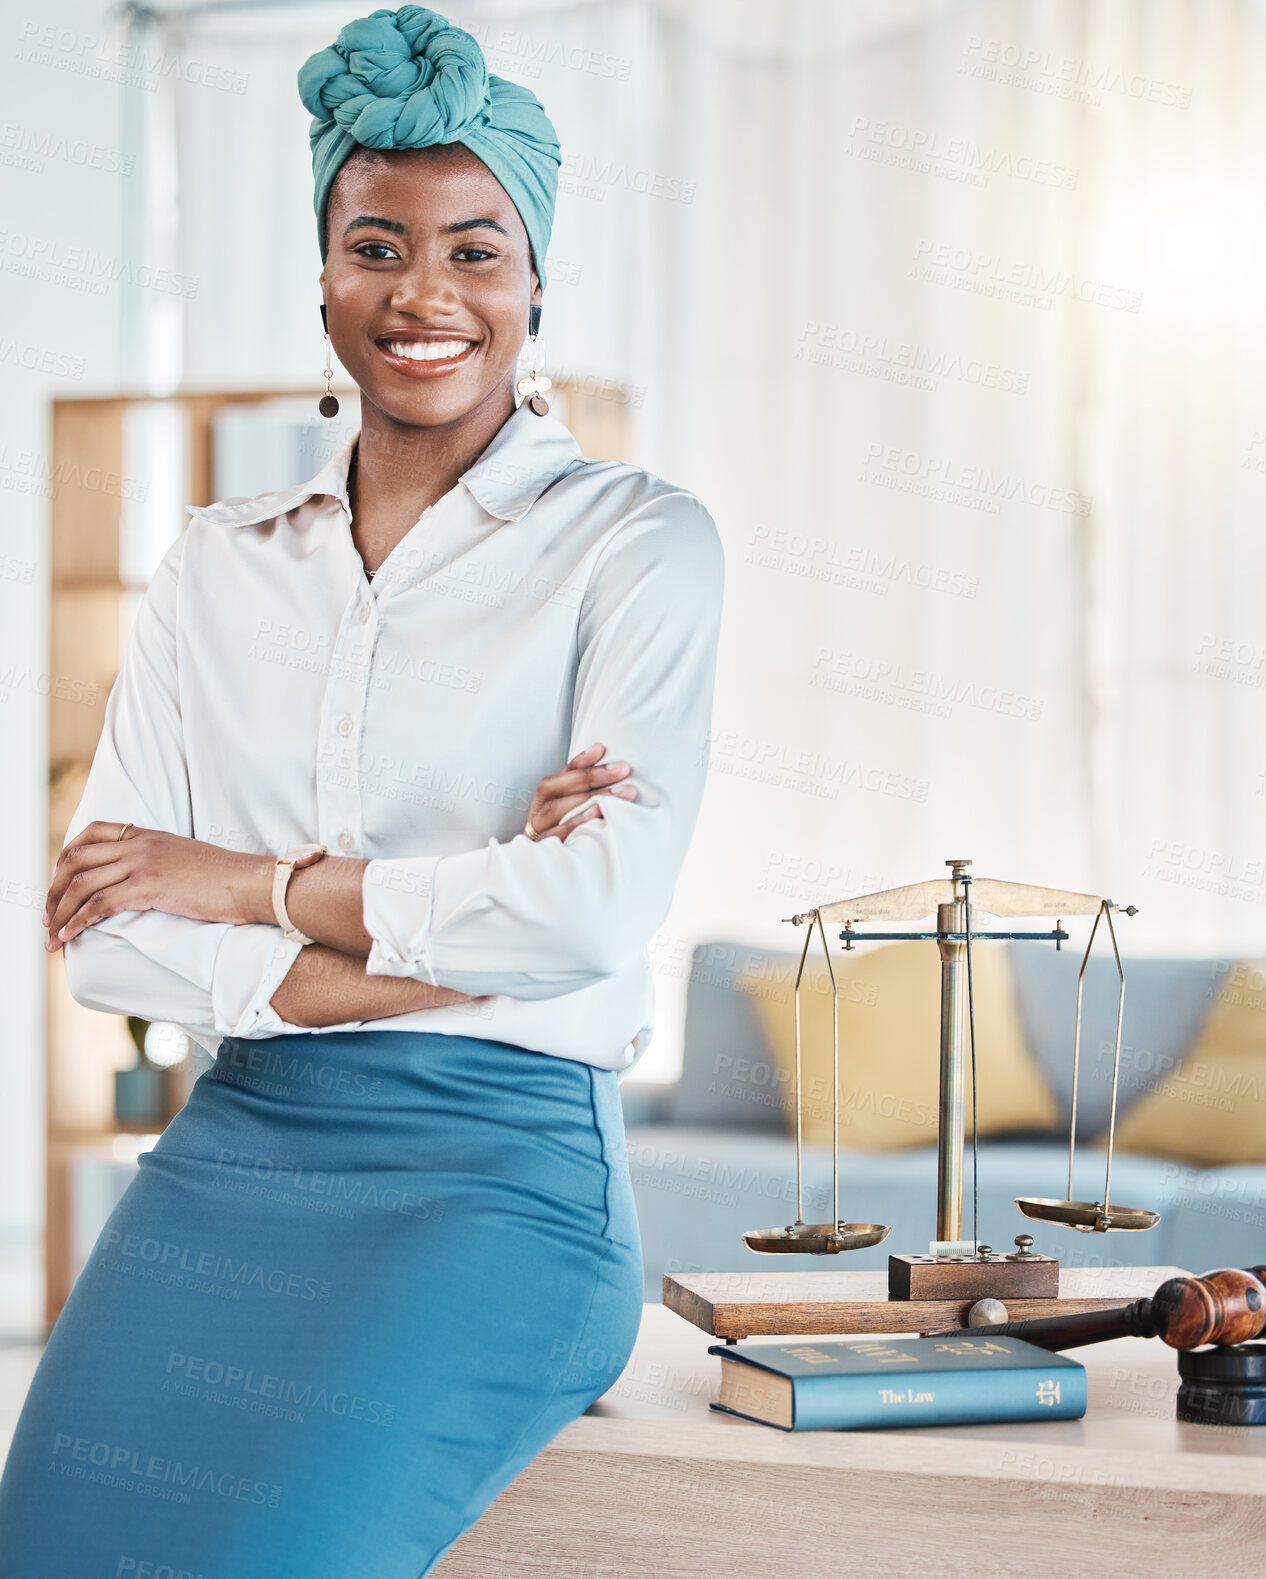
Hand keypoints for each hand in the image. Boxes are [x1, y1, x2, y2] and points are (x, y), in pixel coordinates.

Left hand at [43, 821, 268, 950]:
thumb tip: (140, 884)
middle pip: (76, 858)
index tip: (59, 883)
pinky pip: (99, 904)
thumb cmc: (226, 880)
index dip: (66, 857)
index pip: (91, 833)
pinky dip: (77, 921)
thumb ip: (159, 863)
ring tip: (51, 936)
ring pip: (82, 883)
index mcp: (149, 835)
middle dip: (53, 889)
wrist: (250, 883)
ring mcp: (143, 863)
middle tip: (47, 915)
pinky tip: (69, 936)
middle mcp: (140, 844)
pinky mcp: (149, 887)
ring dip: (59, 912)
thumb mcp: (186, 861)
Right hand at [525, 742, 636, 842]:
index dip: (581, 761)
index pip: (563, 774)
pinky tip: (598, 817)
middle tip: (624, 769)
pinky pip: (556, 835)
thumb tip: (606, 754)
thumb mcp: (576, 810)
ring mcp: (538, 831)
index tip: (602, 748)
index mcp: (546, 798)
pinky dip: (576, 824)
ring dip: (588, 799)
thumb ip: (587, 788)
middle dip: (593, 776)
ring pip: (556, 809)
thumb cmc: (571, 836)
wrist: (548, 874)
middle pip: (560, 788)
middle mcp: (538, 811)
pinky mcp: (542, 850)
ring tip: (618, 793)